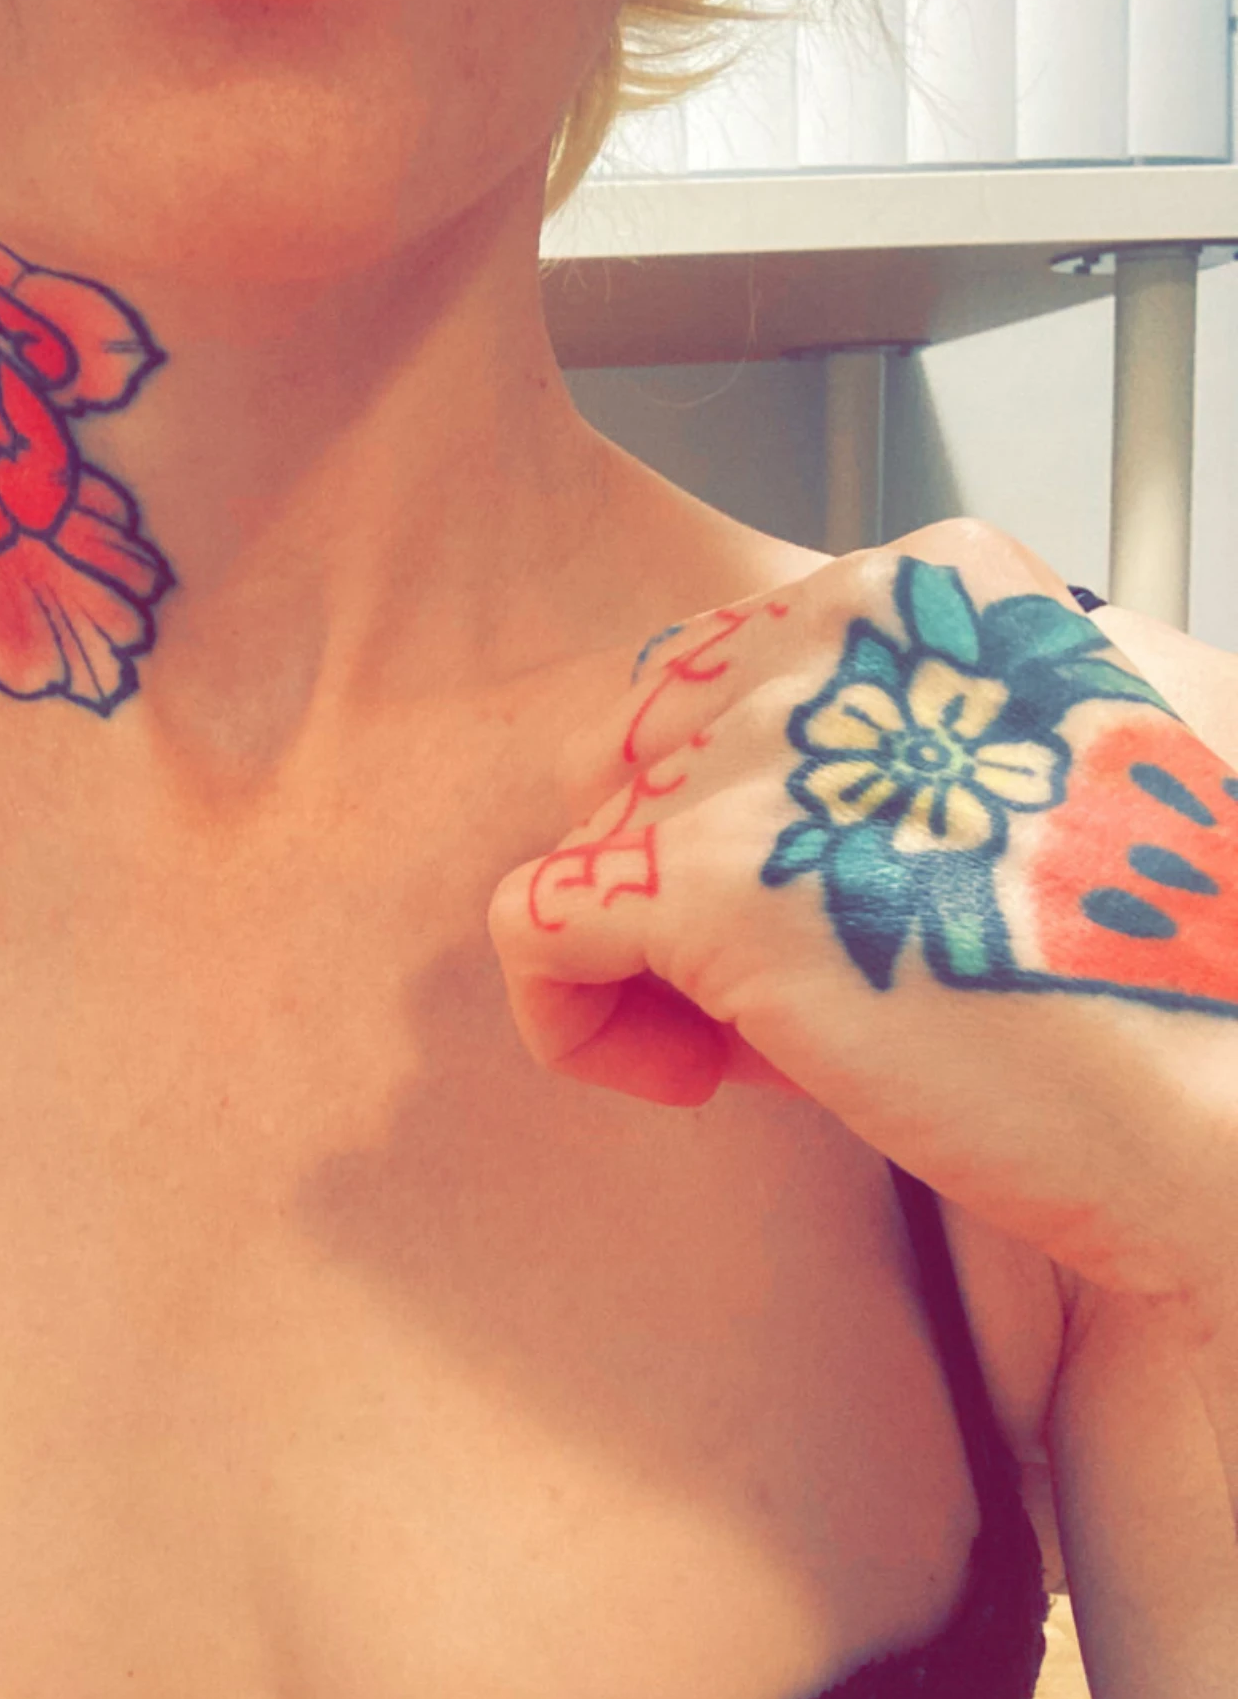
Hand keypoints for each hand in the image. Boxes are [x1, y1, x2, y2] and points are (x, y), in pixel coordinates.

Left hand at [488, 523, 1237, 1322]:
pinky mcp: (711, 879)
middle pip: (646, 749)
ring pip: (593, 838)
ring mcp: (772, 747)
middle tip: (798, 996)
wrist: (1237, 1110)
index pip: (729, 678)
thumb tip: (825, 792)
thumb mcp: (1095, 765)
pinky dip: (575, 1019)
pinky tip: (692, 1081)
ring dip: (654, 964)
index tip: (840, 919)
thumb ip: (948, 724)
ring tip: (776, 1051)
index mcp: (938, 588)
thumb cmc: (1175, 969)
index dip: (756, 821)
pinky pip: (531, 926)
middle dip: (691, 885)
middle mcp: (845, 628)